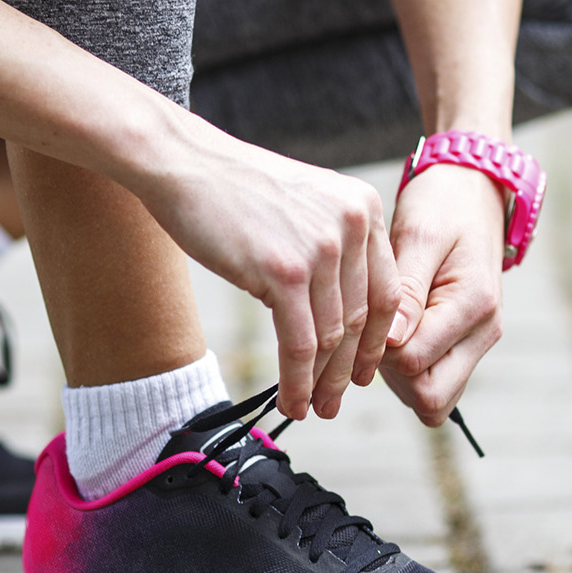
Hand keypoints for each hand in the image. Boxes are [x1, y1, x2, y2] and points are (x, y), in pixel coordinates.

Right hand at [136, 129, 399, 420]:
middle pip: (362, 318)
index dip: (377, 340)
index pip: (386, 289)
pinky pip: (301, 343)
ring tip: (312, 407)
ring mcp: (321, 249)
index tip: (365, 370)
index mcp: (364, 207)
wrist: (185, 165)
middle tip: (336, 401)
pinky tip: (292, 400)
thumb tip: (343, 312)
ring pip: (333, 337)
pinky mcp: (284, 272)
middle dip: (349, 369)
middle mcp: (353, 225)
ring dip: (322, 382)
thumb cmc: (235, 189)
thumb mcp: (306, 204)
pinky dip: (298, 380)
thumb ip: (334, 245)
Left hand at [380, 162, 505, 424]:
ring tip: (383, 325)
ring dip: (398, 377)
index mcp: (474, 305)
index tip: (362, 315)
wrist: (472, 190)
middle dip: (390, 376)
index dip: (378, 350)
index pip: (414, 363)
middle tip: (372, 331)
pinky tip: (393, 333)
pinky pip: (437, 381)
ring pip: (433, 398)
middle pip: (430, 397)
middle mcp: (484, 332)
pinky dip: (410, 372)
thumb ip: (405, 291)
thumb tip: (389, 342)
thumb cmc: (442, 205)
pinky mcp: (468, 343)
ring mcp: (479, 341)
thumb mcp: (419, 235)